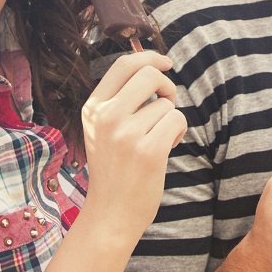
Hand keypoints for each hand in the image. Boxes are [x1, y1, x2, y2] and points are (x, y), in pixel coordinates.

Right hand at [79, 51, 186, 242]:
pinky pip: (176, 120)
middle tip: (166, 105)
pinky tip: (166, 147)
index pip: (123, 65)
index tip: (165, 62)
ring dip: (170, 119)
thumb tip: (153, 67)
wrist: (110, 214)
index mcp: (93, 108)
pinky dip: (178, 131)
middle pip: (149, 74)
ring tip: (158, 139)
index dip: (149, 56)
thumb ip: (120, 101)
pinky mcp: (148, 150)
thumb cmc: (113, 169)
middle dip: (166, 86)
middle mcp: (106, 117)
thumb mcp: (102, 130)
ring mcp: (126, 134)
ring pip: (166, 103)